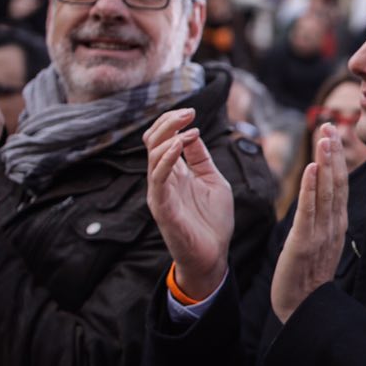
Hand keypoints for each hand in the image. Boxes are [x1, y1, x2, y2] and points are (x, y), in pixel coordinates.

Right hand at [144, 108, 233, 299]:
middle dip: (168, 123)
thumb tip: (192, 133)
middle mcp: (163, 180)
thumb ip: (200, 158)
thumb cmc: (212, 220)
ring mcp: (160, 192)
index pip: (162, 139)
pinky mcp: (162, 207)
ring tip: (190, 129)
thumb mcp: (212, 180)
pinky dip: (167, 158)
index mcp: (175, 172)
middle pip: (152, 142)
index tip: (191, 111)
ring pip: (152, 156)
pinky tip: (180, 145)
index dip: (173, 122)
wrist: (213, 254)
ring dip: (169, 136)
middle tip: (188, 113)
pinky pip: (158, 178)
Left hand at [271, 126, 347, 322]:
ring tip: (324, 138)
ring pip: (326, 190)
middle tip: (330, 125)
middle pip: (336, 182)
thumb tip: (321, 200)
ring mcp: (321, 232)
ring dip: (325, 162)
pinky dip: (312, 188)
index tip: (332, 135)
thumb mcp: (320, 243)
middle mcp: (333, 224)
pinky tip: (313, 168)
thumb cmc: (308, 277)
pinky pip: (309, 210)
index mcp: (337, 223)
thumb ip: (322, 220)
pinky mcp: (304, 241)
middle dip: (333, 153)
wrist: (304, 308)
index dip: (337, 159)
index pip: (339, 184)